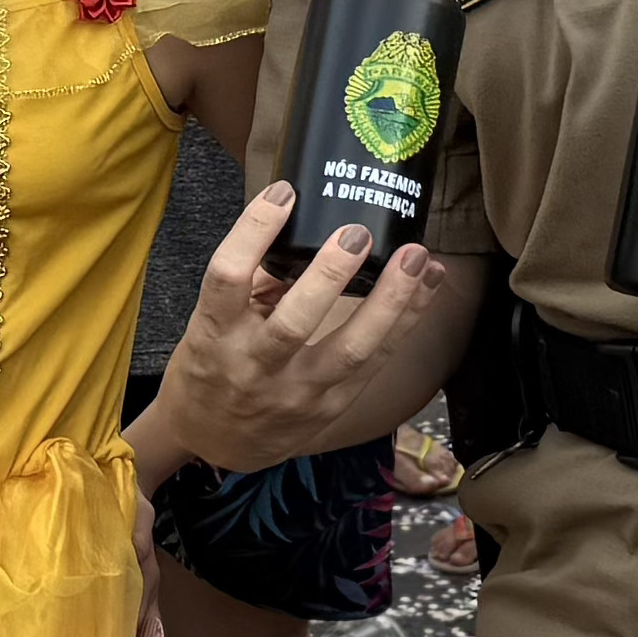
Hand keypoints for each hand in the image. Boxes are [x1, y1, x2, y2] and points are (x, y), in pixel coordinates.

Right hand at [152, 188, 464, 473]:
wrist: (214, 443)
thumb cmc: (211, 368)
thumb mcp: (209, 325)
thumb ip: (252, 282)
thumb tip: (302, 232)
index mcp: (214, 335)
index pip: (227, 277)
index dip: (253, 232)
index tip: (283, 193)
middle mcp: (253, 367)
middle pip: (294, 322)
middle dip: (331, 275)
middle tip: (358, 233)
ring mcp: (296, 393)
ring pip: (351, 350)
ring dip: (391, 302)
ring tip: (418, 259)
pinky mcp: (331, 407)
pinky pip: (376, 363)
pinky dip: (407, 322)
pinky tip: (428, 287)